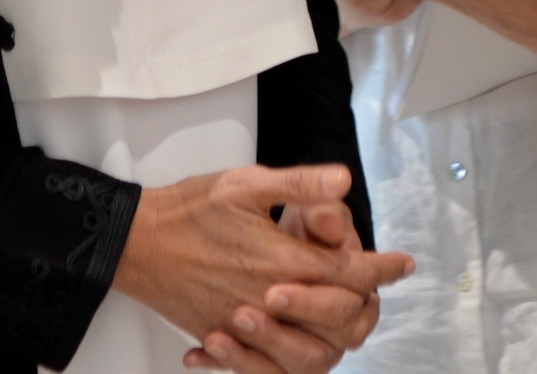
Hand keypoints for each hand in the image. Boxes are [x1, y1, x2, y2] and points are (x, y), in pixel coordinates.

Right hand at [113, 164, 409, 373]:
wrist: (134, 243)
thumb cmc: (187, 209)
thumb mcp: (245, 183)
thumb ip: (299, 185)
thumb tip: (343, 181)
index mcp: (280, 260)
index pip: (349, 273)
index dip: (381, 269)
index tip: (402, 264)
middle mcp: (268, 299)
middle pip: (336, 320)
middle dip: (363, 304)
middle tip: (374, 290)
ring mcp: (246, 324)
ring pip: (305, 352)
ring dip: (330, 336)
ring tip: (342, 318)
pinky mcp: (223, 335)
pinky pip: (262, 364)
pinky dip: (281, 359)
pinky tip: (285, 345)